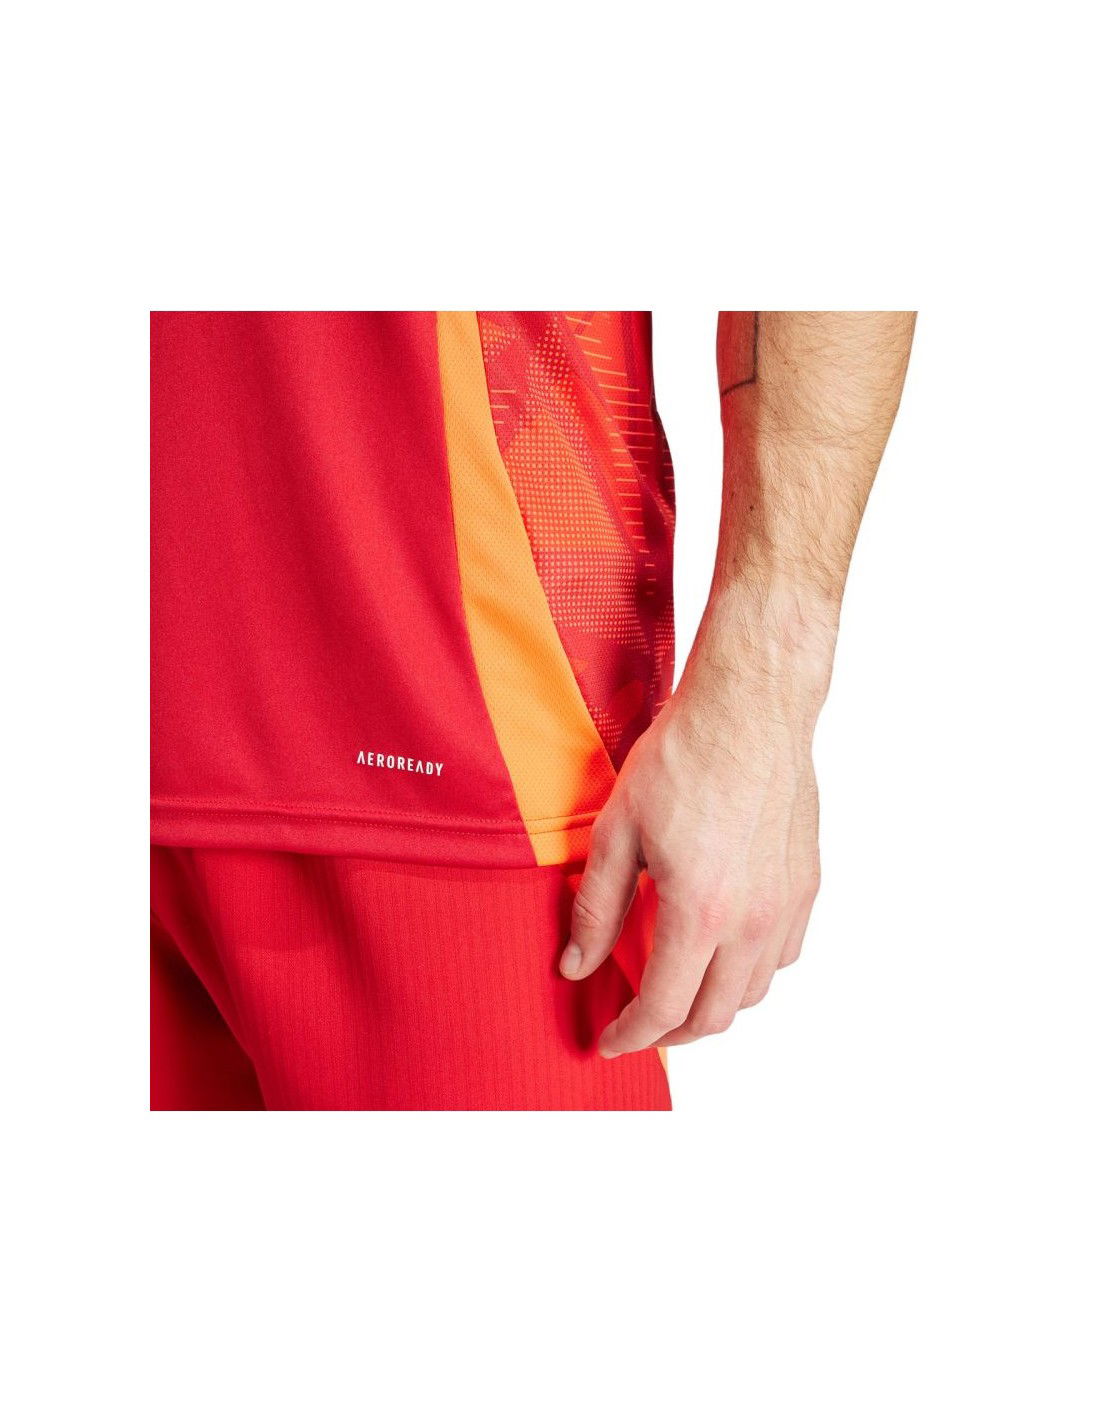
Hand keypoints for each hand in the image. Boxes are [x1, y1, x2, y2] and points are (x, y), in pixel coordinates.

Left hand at [560, 622, 825, 1056]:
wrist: (748, 710)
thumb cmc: (682, 758)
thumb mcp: (616, 833)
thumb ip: (596, 910)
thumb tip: (576, 966)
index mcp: (700, 912)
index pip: (665, 1008)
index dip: (631, 1035)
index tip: (610, 1040)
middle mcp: (752, 920)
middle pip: (715, 1015)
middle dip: (672, 1033)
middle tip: (638, 1024)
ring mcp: (786, 904)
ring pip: (755, 992)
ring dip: (713, 1005)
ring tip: (678, 990)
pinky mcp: (805, 883)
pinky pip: (783, 955)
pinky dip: (751, 971)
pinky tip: (723, 949)